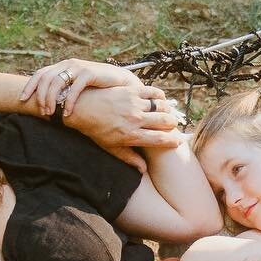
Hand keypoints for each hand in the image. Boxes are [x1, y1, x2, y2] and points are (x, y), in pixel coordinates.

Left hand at [21, 58, 142, 116]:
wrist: (120, 82)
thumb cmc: (97, 87)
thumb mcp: (76, 85)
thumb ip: (63, 89)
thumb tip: (44, 101)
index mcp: (62, 66)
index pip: (40, 74)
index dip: (29, 86)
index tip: (22, 99)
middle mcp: (68, 64)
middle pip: (45, 79)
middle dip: (40, 97)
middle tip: (43, 112)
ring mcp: (78, 67)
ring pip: (57, 83)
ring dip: (52, 99)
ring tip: (52, 114)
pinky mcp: (90, 73)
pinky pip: (74, 88)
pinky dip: (69, 101)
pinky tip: (68, 113)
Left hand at [62, 83, 182, 153]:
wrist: (82, 108)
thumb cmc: (96, 130)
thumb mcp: (111, 148)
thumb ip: (129, 158)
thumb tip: (143, 171)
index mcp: (131, 136)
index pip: (161, 139)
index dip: (173, 141)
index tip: (177, 142)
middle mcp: (135, 120)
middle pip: (165, 122)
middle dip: (173, 125)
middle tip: (172, 126)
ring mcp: (134, 104)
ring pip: (161, 106)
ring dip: (167, 110)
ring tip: (166, 113)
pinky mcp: (131, 90)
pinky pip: (153, 92)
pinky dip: (160, 96)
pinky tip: (160, 100)